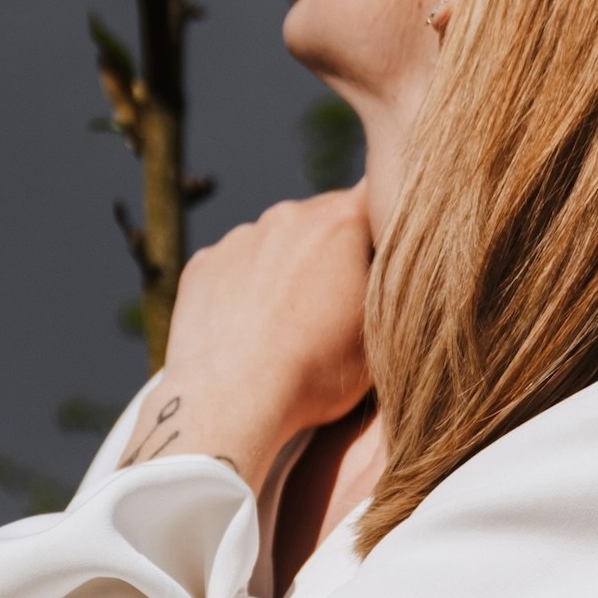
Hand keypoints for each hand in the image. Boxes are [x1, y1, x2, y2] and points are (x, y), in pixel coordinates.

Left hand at [119, 188, 374, 491]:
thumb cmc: (314, 373)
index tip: (384, 252)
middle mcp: (286, 217)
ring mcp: (238, 238)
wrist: (230, 401)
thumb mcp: (380, 335)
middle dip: (333, 252)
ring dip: (287, 270)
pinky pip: (235, 266)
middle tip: (337, 303)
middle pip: (322, 221)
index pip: (373, 196)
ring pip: (275, 243)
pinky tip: (251, 329)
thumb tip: (395, 272)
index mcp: (338, 223)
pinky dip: (245, 288)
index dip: (382, 221)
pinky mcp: (203, 265)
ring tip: (289, 325)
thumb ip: (390, 289)